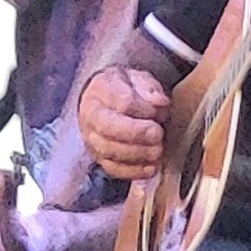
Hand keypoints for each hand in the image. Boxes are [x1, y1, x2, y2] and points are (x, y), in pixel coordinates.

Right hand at [78, 65, 169, 179]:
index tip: (157, 111)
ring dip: (137, 154)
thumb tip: (159, 102)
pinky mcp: (99, 157)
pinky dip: (132, 171)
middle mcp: (91, 116)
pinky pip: (111, 168)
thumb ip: (149, 88)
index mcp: (102, 90)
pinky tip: (150, 168)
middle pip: (109, 128)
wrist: (107, 100)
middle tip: (158, 134)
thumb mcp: (139, 79)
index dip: (143, 109)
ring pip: (108, 150)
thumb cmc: (126, 89)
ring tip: (157, 151)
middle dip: (137, 134)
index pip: (123, 101)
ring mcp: (92, 138)